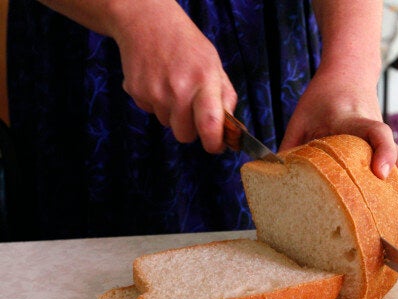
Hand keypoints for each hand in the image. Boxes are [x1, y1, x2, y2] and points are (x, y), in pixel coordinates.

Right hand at [112, 3, 236, 152]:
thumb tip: (233, 130)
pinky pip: (151, 112)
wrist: (147, 23)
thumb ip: (225, 98)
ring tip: (174, 87)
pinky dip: (156, 104)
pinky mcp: (136, 92)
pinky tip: (159, 82)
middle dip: (192, 131)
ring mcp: (154, 92)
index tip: (216, 146)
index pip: (210, 124)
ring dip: (173, 114)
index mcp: (204, 81)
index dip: (214, 143)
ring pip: (168, 125)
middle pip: (185, 135)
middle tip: (194, 112)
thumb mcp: (215, 66)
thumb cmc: (187, 45)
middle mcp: (178, 89)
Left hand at [280, 70, 397, 225]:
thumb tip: (278, 184)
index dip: (382, 151)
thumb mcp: (300, 118)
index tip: (380, 174)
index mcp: (351, 120)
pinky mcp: (386, 146)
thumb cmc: (321, 98)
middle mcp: (373, 131)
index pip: (375, 132)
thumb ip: (290, 148)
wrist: (347, 74)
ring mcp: (383, 139)